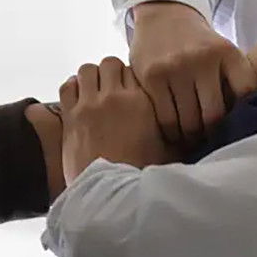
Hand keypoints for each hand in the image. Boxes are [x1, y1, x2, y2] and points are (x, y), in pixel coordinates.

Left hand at [60, 57, 179, 184]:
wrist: (110, 194)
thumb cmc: (141, 173)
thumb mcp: (168, 149)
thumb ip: (175, 131)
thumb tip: (188, 124)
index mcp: (141, 101)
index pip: (135, 69)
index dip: (132, 76)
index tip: (131, 87)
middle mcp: (114, 98)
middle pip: (110, 63)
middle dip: (111, 72)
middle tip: (112, 87)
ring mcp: (89, 105)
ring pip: (87, 70)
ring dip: (91, 77)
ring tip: (95, 91)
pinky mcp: (70, 117)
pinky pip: (67, 86)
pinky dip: (73, 87)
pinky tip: (79, 98)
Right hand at [129, 2, 256, 145]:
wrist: (164, 15)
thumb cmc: (199, 44)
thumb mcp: (223, 52)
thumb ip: (236, 81)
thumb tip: (248, 123)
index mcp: (228, 53)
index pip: (245, 95)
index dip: (242, 117)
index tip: (236, 128)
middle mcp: (203, 58)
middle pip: (214, 116)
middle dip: (213, 136)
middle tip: (211, 144)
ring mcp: (176, 67)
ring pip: (188, 122)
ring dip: (191, 138)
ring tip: (193, 143)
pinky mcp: (153, 77)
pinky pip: (166, 118)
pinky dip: (172, 132)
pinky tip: (175, 135)